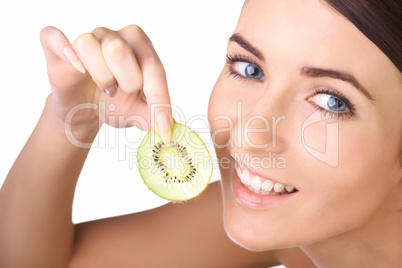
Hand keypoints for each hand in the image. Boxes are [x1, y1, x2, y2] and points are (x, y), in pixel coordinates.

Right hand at [40, 25, 172, 142]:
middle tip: (121, 93)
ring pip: (89, 46)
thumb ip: (154, 116)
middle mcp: (116, 36)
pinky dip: (63, 49)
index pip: (153, 67)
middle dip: (125, 81)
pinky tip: (76, 68)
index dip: (159, 100)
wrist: (86, 111)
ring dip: (99, 76)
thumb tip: (168, 129)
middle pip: (119, 49)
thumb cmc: (115, 104)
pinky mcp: (58, 46)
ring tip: (104, 88)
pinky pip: (54, 37)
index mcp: (142, 47)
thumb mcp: (138, 113)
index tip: (162, 127)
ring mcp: (88, 38)